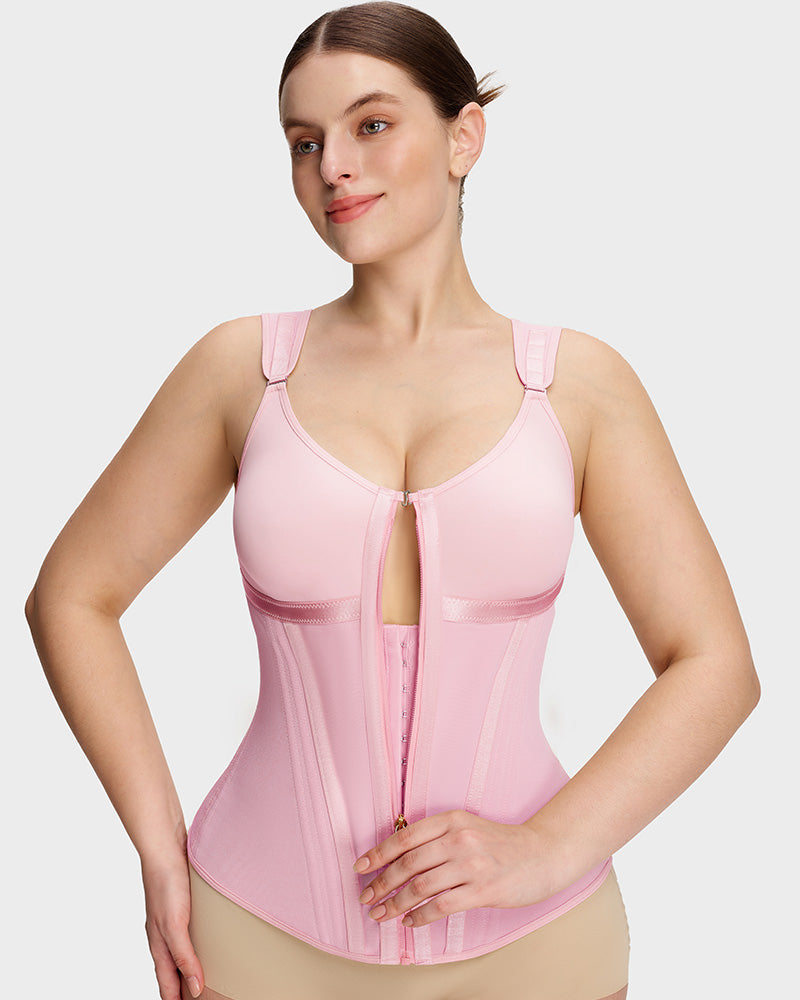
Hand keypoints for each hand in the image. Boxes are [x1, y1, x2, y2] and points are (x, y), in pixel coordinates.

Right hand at [141, 852, 204, 998]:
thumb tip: (195, 988)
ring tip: (206, 979)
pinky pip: (189, 933)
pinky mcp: (182, 906)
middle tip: (201, 999)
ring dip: (190, 967)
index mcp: (159, 946)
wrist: (166, 847)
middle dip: (184, 989)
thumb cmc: (166, 883)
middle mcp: (164, 936)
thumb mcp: (175, 924)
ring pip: (181, 953)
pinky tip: (209, 941)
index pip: (167, 986)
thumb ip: (184, 957)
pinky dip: (197, 944)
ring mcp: (172, 921)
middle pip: (173, 973)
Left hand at [353, 809, 556, 927]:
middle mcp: (460, 839)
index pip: (405, 837)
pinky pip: (442, 905)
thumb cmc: (501, 843)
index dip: (378, 853)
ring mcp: (472, 864)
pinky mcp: (483, 890)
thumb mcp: (468, 827)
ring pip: (421, 886)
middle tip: (366, 898)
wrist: (542, 853)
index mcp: (452, 819)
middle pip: (408, 863)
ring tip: (381, 914)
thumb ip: (437, 836)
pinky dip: (420, 916)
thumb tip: (398, 857)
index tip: (360, 867)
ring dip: (395, 903)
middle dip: (381, 883)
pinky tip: (409, 921)